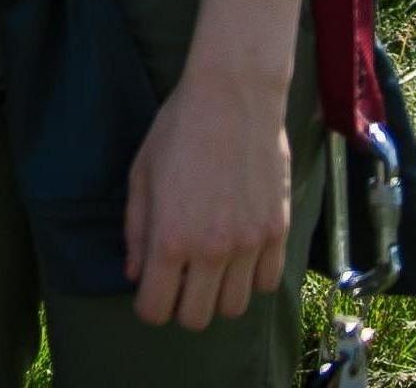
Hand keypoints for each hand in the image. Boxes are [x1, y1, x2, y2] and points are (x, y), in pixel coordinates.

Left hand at [124, 64, 292, 328]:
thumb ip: (136, 228)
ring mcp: (250, 245)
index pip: (157, 309)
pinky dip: (251, 279)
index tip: (149, 292)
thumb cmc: (178, 129)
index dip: (148, 306)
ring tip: (209, 265)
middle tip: (178, 280)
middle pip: (197, 318)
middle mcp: (212, 250)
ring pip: (234, 308)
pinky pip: (267, 284)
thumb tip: (136, 273)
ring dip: (218, 294)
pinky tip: (239, 253)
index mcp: (171, 237)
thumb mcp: (142, 173)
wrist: (233, 97)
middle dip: (181, 306)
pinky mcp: (279, 234)